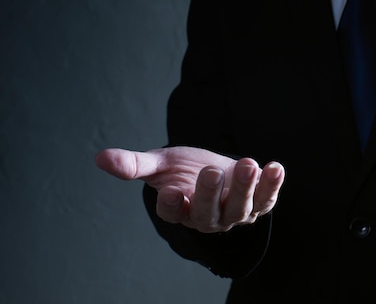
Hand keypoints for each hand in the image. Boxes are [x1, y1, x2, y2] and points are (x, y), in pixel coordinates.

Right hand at [95, 146, 284, 232]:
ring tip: (247, 164)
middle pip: (207, 213)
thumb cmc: (186, 169)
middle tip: (210, 170)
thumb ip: (134, 164)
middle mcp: (207, 217)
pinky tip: (275, 167)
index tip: (169, 191)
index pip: (172, 213)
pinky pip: (266, 198)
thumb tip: (100, 158)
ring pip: (240, 208)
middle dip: (210, 194)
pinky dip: (271, 185)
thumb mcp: (160, 163)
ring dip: (246, 188)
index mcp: (180, 209)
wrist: (218, 168)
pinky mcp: (258, 203)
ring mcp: (235, 212)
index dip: (171, 205)